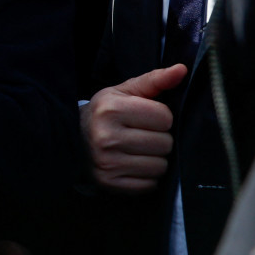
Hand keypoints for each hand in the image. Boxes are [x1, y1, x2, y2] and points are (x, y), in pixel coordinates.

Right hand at [82, 64, 187, 192]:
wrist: (73, 138)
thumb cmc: (104, 113)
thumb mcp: (124, 91)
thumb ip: (154, 80)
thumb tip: (182, 69)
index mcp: (111, 109)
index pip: (165, 117)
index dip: (160, 117)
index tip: (145, 117)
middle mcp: (107, 137)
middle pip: (165, 143)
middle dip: (159, 138)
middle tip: (142, 134)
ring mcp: (108, 163)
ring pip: (160, 166)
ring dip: (155, 159)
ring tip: (138, 150)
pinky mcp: (111, 183)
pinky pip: (150, 184)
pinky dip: (146, 176)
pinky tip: (132, 165)